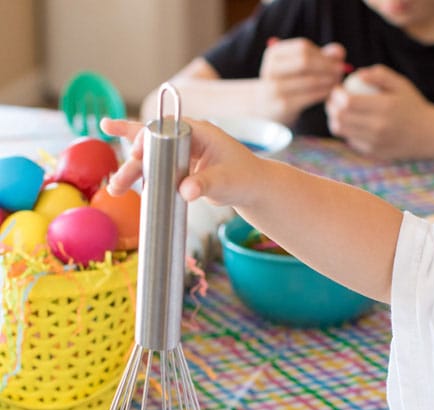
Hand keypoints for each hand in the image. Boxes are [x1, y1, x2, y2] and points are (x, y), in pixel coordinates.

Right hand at [102, 116, 258, 208]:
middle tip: (116, 184)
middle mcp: (186, 138)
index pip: (165, 128)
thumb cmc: (244, 179)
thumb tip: (185, 191)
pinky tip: (124, 182)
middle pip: (152, 145)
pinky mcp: (181, 168)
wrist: (254, 188)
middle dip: (133, 162)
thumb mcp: (225, 182)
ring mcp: (182, 153)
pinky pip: (158, 168)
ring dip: (132, 171)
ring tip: (114, 189)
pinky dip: (142, 174)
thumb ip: (205, 184)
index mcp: (198, 131)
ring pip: (151, 157)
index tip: (137, 154)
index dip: (147, 138)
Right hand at [259, 38, 347, 124]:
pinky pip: (308, 97)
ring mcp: (275, 88)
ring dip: (327, 80)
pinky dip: (322, 93)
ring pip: (309, 80)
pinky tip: (330, 93)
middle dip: (327, 65)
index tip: (339, 59)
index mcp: (274, 54)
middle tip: (341, 70)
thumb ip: (319, 57)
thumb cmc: (287, 85)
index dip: (323, 53)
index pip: (303, 47)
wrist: (265, 110)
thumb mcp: (298, 69)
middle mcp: (271, 68)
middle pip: (305, 61)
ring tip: (338, 82)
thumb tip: (339, 52)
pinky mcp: (282, 105)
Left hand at [326, 65, 430, 158]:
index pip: (348, 102)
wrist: (428, 135)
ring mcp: (375, 143)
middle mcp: (379, 127)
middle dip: (331, 107)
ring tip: (338, 112)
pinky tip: (351, 124)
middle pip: (340, 118)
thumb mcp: (401, 84)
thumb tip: (358, 74)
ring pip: (342, 132)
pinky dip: (347, 132)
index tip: (337, 89)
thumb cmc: (412, 105)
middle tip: (332, 100)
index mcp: (384, 107)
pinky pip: (351, 141)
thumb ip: (379, 74)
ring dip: (335, 120)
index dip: (336, 95)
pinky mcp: (374, 153)